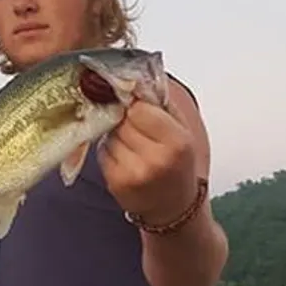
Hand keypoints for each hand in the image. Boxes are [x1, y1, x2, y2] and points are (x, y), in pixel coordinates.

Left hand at [98, 99, 198, 224]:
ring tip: (134, 148)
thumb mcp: (183, 132)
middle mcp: (156, 160)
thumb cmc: (178, 165)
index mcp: (177, 143)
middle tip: (138, 132)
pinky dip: (110, 152)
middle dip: (126, 121)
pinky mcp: (116, 183)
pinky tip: (125, 160)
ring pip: (110, 135)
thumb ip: (163, 103)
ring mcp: (133, 174)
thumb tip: (136, 77)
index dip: (137, 108)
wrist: (174, 208)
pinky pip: (102, 152)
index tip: (140, 111)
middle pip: (122, 121)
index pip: (139, 109)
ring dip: (117, 136)